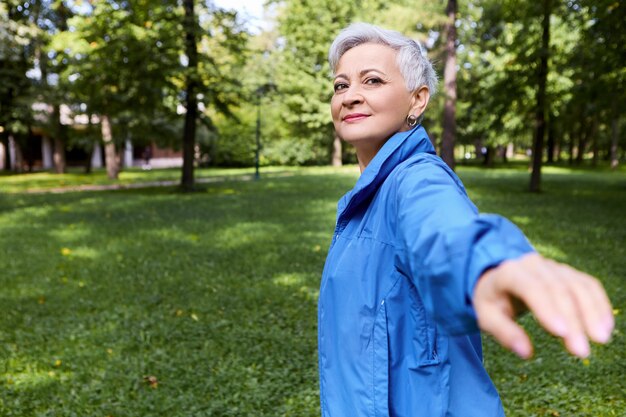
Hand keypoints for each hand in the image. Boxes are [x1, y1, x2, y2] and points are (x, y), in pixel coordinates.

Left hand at [473, 253, 613, 358]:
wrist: (499, 278)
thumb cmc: (493, 300)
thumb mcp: (487, 316)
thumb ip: (504, 333)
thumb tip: (525, 353)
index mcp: (509, 272)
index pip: (531, 287)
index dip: (547, 309)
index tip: (561, 333)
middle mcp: (534, 265)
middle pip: (558, 289)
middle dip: (573, 320)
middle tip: (581, 351)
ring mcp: (553, 267)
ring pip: (578, 286)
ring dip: (592, 312)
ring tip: (600, 340)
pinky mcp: (569, 273)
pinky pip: (589, 285)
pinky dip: (599, 304)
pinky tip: (605, 327)